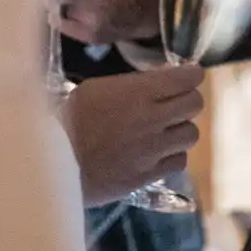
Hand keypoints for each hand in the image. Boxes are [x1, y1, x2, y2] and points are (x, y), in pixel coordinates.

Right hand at [59, 64, 204, 204]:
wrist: (54, 164)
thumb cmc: (68, 120)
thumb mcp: (95, 89)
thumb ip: (132, 85)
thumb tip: (159, 81)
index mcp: (140, 92)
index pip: (189, 78)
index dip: (191, 75)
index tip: (186, 76)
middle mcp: (153, 118)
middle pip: (195, 104)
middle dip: (187, 100)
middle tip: (172, 103)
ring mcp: (154, 149)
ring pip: (191, 134)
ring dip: (180, 129)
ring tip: (162, 131)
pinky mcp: (149, 175)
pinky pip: (178, 161)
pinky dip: (171, 156)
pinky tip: (155, 153)